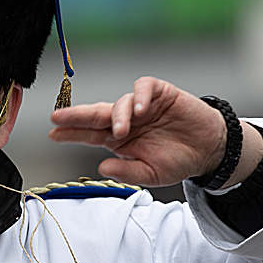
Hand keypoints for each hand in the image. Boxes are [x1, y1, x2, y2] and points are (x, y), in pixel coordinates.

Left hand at [49, 76, 228, 187]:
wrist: (209, 151)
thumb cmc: (178, 161)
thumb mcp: (151, 174)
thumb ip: (127, 171)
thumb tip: (102, 166)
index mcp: (118, 139)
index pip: (89, 133)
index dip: (72, 133)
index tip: (53, 134)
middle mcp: (126, 120)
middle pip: (96, 114)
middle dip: (76, 116)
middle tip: (58, 118)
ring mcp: (141, 106)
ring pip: (119, 102)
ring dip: (117, 116)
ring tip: (120, 131)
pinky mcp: (160, 94)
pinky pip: (144, 88)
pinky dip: (139, 95)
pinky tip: (139, 109)